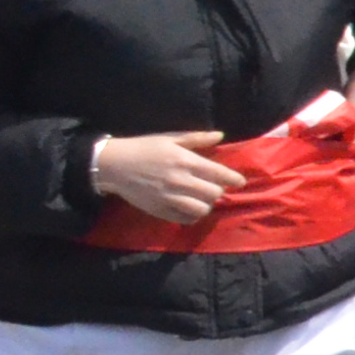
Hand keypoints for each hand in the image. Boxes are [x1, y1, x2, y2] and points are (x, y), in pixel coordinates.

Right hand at [90, 130, 236, 224]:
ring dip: (206, 205)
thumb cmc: (144, 148)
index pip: (219, 174)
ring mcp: (170, 197)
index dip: (234, 179)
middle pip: (214, 193)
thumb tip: (220, 135)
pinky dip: (192, 216)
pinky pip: (185, 219)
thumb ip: (197, 138)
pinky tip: (191, 208)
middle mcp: (181, 181)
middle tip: (214, 187)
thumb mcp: (171, 138)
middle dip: (218, 190)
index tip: (240, 181)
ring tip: (203, 199)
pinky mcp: (160, 210)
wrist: (114, 165)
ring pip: (202, 209)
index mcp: (186, 161)